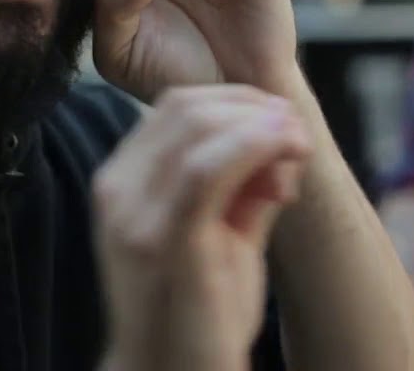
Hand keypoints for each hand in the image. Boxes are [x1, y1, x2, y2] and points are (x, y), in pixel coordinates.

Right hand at [92, 85, 311, 370]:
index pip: (174, 106)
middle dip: (252, 106)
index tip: (282, 120)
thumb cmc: (197, 314)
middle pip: (186, 106)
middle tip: (297, 130)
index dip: (236, 99)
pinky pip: (206, 170)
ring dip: (260, 123)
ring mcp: (133, 217)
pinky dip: (252, 146)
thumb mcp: (220, 234)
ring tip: (297, 144)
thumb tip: (281, 136)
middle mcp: (116, 191)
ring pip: (197, 126)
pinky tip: (284, 150)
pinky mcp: (163, 242)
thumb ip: (244, 184)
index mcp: (120, 183)